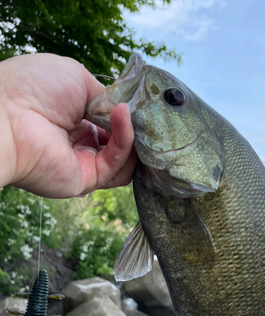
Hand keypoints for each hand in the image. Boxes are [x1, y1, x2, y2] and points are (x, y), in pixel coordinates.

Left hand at [0, 53, 135, 197]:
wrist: (7, 115)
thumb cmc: (32, 88)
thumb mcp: (76, 77)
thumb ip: (105, 95)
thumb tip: (123, 109)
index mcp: (74, 120)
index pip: (110, 124)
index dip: (126, 115)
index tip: (136, 102)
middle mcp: (79, 144)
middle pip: (120, 143)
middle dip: (135, 127)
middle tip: (143, 112)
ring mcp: (83, 163)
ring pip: (124, 160)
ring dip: (133, 136)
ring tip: (129, 113)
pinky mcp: (85, 180)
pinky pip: (115, 164)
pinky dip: (125, 141)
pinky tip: (122, 117)